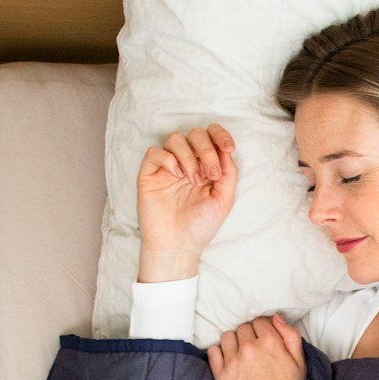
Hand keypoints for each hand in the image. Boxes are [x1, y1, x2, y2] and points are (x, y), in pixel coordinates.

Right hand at [137, 124, 238, 254]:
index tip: (229, 147)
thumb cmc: (200, 226)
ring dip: (189, 157)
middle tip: (210, 175)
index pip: (212, 137)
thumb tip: (226, 149)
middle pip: (196, 134)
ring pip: (176, 139)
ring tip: (193, 181)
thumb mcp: (224, 200)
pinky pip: (155, 152)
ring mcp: (168, 167)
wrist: (178, 245)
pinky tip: (176, 175)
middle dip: (207, 150)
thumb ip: (228, 173)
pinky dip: (168, 159)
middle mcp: (187, 163)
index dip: (221, 135)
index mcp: (206, 166)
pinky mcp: (150, 174)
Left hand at [207, 313, 305, 379]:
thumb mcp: (300, 362)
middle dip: (249, 336)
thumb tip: (276, 316)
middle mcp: (250, 348)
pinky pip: (213, 351)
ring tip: (241, 355)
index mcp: (270, 342)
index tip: (265, 340)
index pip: (260, 321)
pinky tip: (228, 360)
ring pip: (227, 336)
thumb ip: (290, 335)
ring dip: (234, 342)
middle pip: (243, 328)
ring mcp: (233, 360)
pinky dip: (219, 352)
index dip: (264, 330)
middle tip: (255, 350)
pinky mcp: (221, 374)